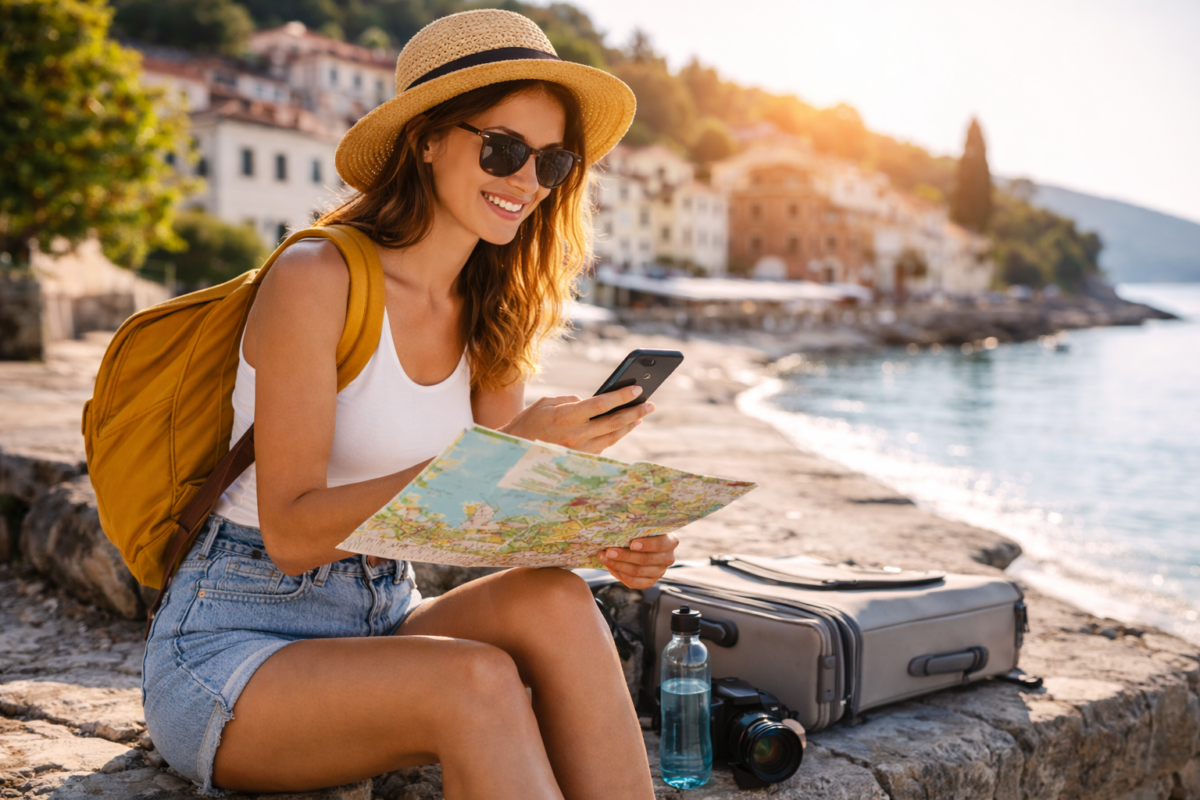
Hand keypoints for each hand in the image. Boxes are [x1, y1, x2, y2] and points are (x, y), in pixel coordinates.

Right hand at [499, 385, 654, 453]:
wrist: (514, 453)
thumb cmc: (529, 423)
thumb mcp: (546, 403)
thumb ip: (570, 400)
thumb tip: (592, 402)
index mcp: (565, 417)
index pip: (600, 405)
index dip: (621, 396)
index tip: (637, 389)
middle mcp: (575, 436)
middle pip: (612, 423)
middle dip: (635, 412)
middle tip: (650, 404)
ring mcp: (579, 451)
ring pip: (612, 437)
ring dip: (629, 425)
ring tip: (642, 415)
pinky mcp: (580, 461)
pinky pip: (604, 446)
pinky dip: (616, 435)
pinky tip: (625, 427)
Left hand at [597, 533, 678, 589]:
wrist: (639, 544)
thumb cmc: (640, 530)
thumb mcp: (643, 525)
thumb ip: (636, 525)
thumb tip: (618, 523)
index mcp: (670, 541)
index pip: (661, 544)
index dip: (647, 545)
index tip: (632, 543)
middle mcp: (668, 558)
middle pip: (645, 559)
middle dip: (625, 556)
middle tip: (609, 551)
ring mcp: (659, 572)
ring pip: (637, 571)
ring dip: (618, 565)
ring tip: (604, 557)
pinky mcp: (650, 582)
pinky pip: (634, 582)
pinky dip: (620, 574)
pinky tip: (610, 567)